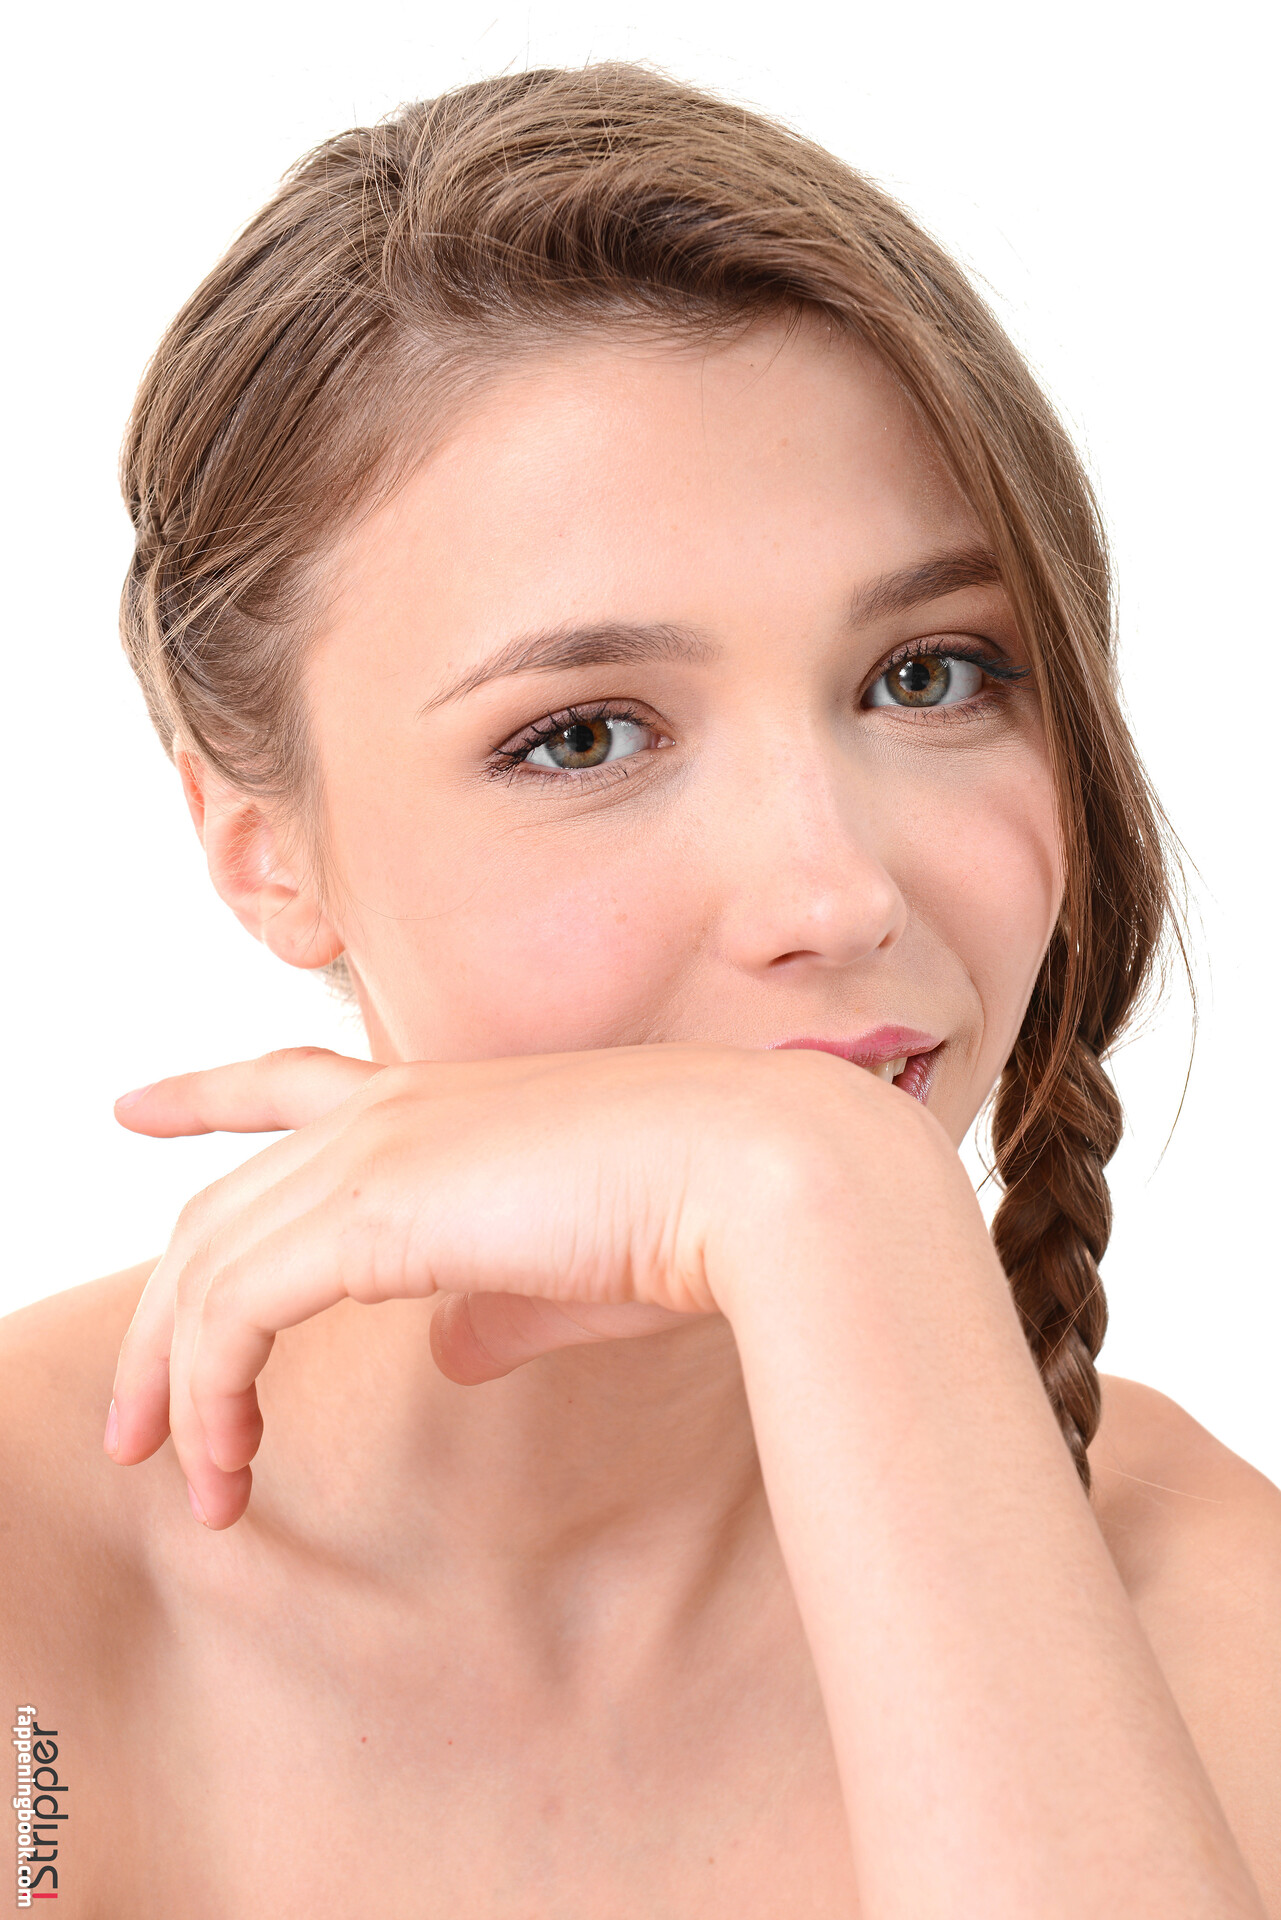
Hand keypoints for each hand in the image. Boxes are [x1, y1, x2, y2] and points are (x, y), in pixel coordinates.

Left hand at [107, 1042, 900, 1527]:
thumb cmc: (702, 1220)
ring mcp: (376, 1148)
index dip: (206, 1093)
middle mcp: (391, 1108)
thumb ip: (499, 1304)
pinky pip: (235, 1308)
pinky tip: (226, 1460)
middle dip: (164, 1319)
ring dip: (181, 1381)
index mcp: (441, 1104)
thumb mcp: (575, 1271)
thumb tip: (452, 1352)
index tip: (136, 1107)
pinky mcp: (370, 1207)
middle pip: (224, 1211)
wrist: (766, 1177)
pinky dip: (211, 1390)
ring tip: (189, 1479)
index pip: (290, 1081)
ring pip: (211, 1263)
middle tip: (137, 1417)